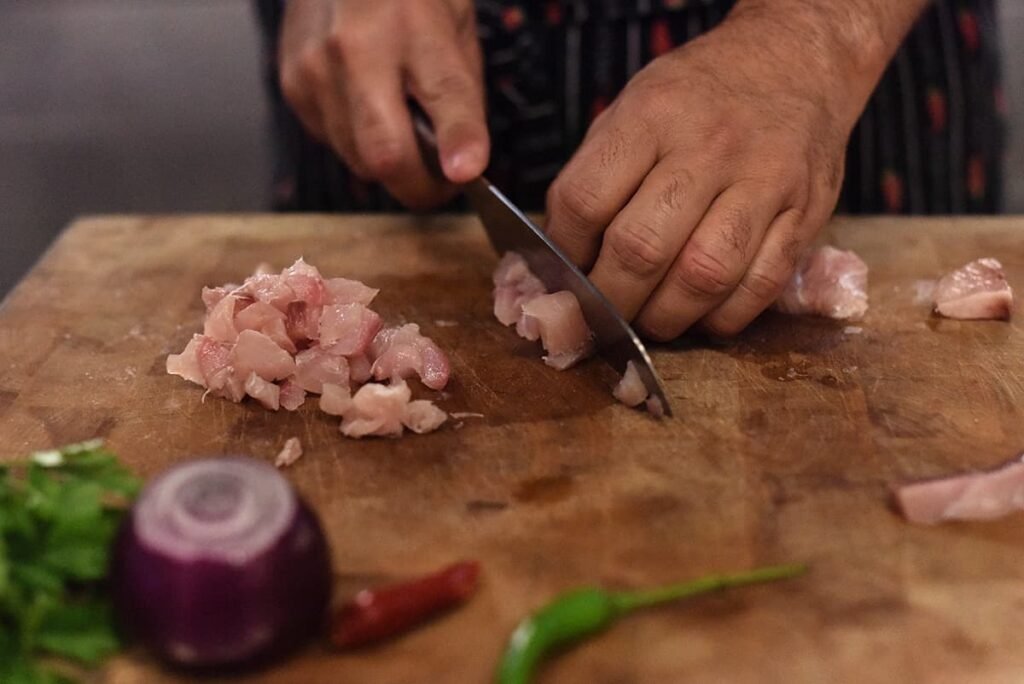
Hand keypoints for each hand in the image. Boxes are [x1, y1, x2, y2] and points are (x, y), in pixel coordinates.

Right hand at [278, 0, 488, 208]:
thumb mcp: (456, 28)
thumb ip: (463, 98)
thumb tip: (463, 163)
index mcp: (415, 24)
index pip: (444, 92)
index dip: (458, 140)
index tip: (467, 172)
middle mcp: (357, 48)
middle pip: (386, 154)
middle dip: (420, 185)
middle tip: (442, 180)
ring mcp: (316, 69)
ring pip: (358, 161)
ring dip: (388, 162)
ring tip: (402, 125)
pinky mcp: (292, 86)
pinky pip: (333, 142)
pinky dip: (356, 140)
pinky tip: (366, 104)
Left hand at [544, 11, 860, 339]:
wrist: (795, 61)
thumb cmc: (698, 97)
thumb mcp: (634, 106)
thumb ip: (597, 174)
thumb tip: (562, 257)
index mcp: (651, 115)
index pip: (586, 200)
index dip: (565, 251)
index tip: (566, 271)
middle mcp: (709, 146)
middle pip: (642, 248)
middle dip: (611, 299)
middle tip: (604, 314)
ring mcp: (764, 181)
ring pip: (704, 275)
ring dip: (666, 318)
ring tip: (650, 321)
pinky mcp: (807, 214)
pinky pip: (759, 287)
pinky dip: (722, 318)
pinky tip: (701, 313)